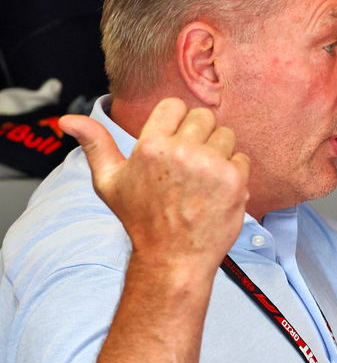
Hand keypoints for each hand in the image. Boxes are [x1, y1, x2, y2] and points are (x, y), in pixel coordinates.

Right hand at [59, 98, 249, 268]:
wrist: (173, 258)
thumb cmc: (141, 220)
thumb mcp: (109, 182)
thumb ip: (94, 144)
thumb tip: (68, 120)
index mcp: (150, 146)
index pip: (175, 105)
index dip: (176, 122)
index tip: (174, 143)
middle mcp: (181, 151)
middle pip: (204, 117)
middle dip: (199, 136)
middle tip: (189, 165)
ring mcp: (211, 165)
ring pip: (226, 135)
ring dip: (219, 153)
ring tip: (203, 179)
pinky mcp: (234, 180)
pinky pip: (242, 158)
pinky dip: (234, 172)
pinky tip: (217, 191)